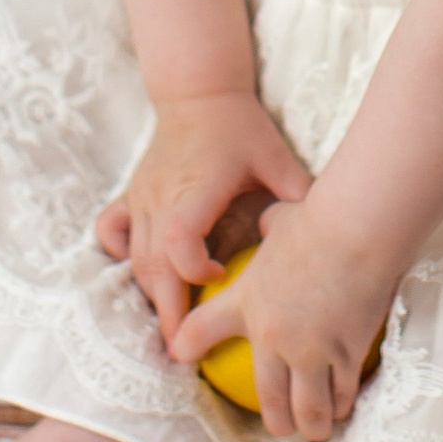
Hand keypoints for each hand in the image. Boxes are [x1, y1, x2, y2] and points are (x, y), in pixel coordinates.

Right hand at [97, 92, 309, 347]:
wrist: (197, 93)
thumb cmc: (239, 127)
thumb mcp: (275, 156)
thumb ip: (297, 193)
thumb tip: (330, 228)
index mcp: (194, 190)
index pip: (178, 241)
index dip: (195, 270)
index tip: (221, 280)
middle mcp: (161, 198)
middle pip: (151, 264)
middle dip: (167, 309)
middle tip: (182, 348)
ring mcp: (141, 197)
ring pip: (135, 258)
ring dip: (152, 293)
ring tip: (171, 328)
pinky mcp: (132, 195)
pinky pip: (112, 233)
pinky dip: (122, 259)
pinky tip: (142, 277)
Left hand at [172, 194, 392, 441]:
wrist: (354, 232)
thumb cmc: (317, 220)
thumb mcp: (279, 222)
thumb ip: (269, 229)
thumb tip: (270, 222)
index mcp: (247, 302)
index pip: (202, 329)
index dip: (187, 346)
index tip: (181, 355)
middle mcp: (272, 336)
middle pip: (268, 397)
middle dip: (275, 420)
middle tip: (280, 424)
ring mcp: (309, 351)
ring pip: (307, 408)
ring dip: (310, 424)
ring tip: (315, 427)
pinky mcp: (344, 354)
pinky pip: (342, 393)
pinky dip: (342, 404)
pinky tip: (345, 405)